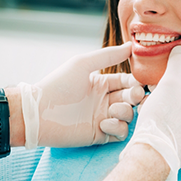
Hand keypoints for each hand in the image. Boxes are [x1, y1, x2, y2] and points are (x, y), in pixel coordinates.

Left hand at [19, 42, 143, 147]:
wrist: (39, 112)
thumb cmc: (58, 85)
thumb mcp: (82, 64)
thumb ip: (108, 55)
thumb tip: (131, 46)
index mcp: (100, 83)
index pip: (126, 81)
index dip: (136, 82)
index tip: (141, 82)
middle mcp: (103, 100)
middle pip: (131, 98)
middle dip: (136, 96)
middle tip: (136, 95)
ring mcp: (102, 118)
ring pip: (128, 115)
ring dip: (126, 112)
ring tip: (113, 110)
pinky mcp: (99, 134)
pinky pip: (119, 132)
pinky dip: (117, 127)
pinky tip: (104, 123)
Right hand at [120, 46, 180, 180]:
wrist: (151, 154)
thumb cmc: (165, 119)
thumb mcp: (171, 83)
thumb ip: (179, 63)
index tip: (178, 74)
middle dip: (178, 90)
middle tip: (163, 84)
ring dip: (170, 103)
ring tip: (153, 96)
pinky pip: (178, 128)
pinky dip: (166, 117)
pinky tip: (151, 112)